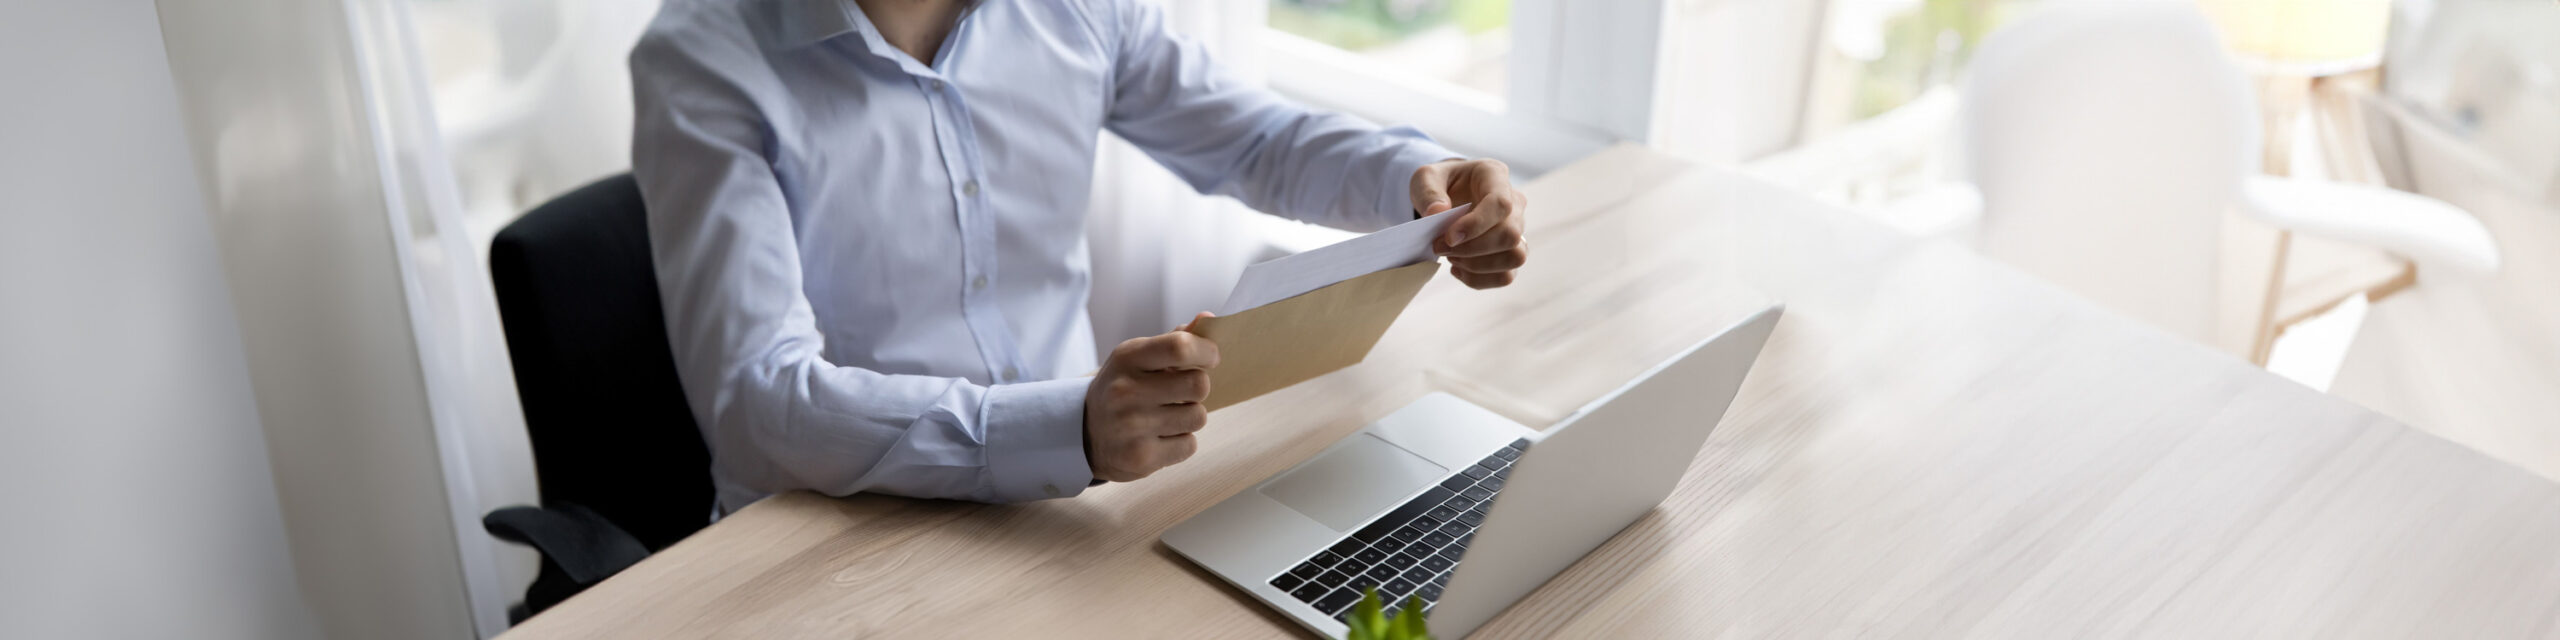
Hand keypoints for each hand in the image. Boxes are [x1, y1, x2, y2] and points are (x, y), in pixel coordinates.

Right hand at [1084, 314, 1219, 481]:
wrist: (1084, 432)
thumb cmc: (1123, 388)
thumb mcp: (1138, 358)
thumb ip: (1174, 340)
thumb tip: (1208, 319)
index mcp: (1127, 358)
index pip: (1180, 347)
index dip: (1206, 351)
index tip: (1211, 357)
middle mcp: (1126, 391)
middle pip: (1198, 385)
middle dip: (1199, 388)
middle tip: (1184, 391)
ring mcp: (1132, 426)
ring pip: (1198, 417)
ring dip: (1191, 416)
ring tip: (1169, 415)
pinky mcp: (1140, 457)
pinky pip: (1189, 445)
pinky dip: (1182, 441)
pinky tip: (1160, 436)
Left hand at [1410, 158, 1529, 288]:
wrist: (1446, 197)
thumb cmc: (1439, 184)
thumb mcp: (1424, 178)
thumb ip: (1428, 192)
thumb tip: (1439, 214)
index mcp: (1495, 176)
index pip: (1501, 204)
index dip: (1476, 225)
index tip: (1448, 237)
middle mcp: (1514, 202)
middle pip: (1510, 235)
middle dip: (1472, 249)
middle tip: (1439, 247)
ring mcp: (1517, 229)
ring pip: (1515, 257)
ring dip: (1478, 265)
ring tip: (1451, 256)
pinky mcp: (1510, 252)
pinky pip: (1506, 275)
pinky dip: (1479, 279)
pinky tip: (1457, 268)